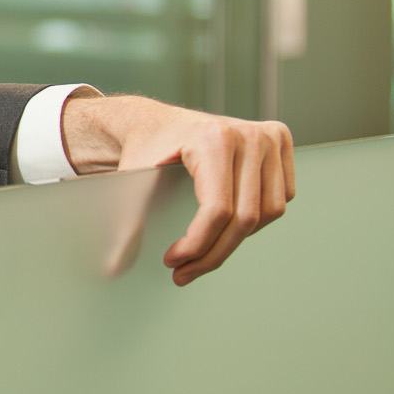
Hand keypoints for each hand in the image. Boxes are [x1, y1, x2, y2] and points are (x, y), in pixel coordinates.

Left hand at [62, 92, 294, 285]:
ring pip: (267, 213)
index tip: (173, 262)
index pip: (217, 209)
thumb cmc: (144, 150)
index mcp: (213, 139)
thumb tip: (113, 268)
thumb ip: (126, 224)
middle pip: (244, 217)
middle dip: (213, 253)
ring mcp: (268, 136)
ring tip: (203, 249)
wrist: (154, 122)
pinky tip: (225, 224)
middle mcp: (248, 135)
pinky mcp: (279, 141)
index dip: (198, 245)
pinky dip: (255, 220)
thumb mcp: (131, 183)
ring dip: (235, 241)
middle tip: (184, 272)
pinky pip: (279, 198)